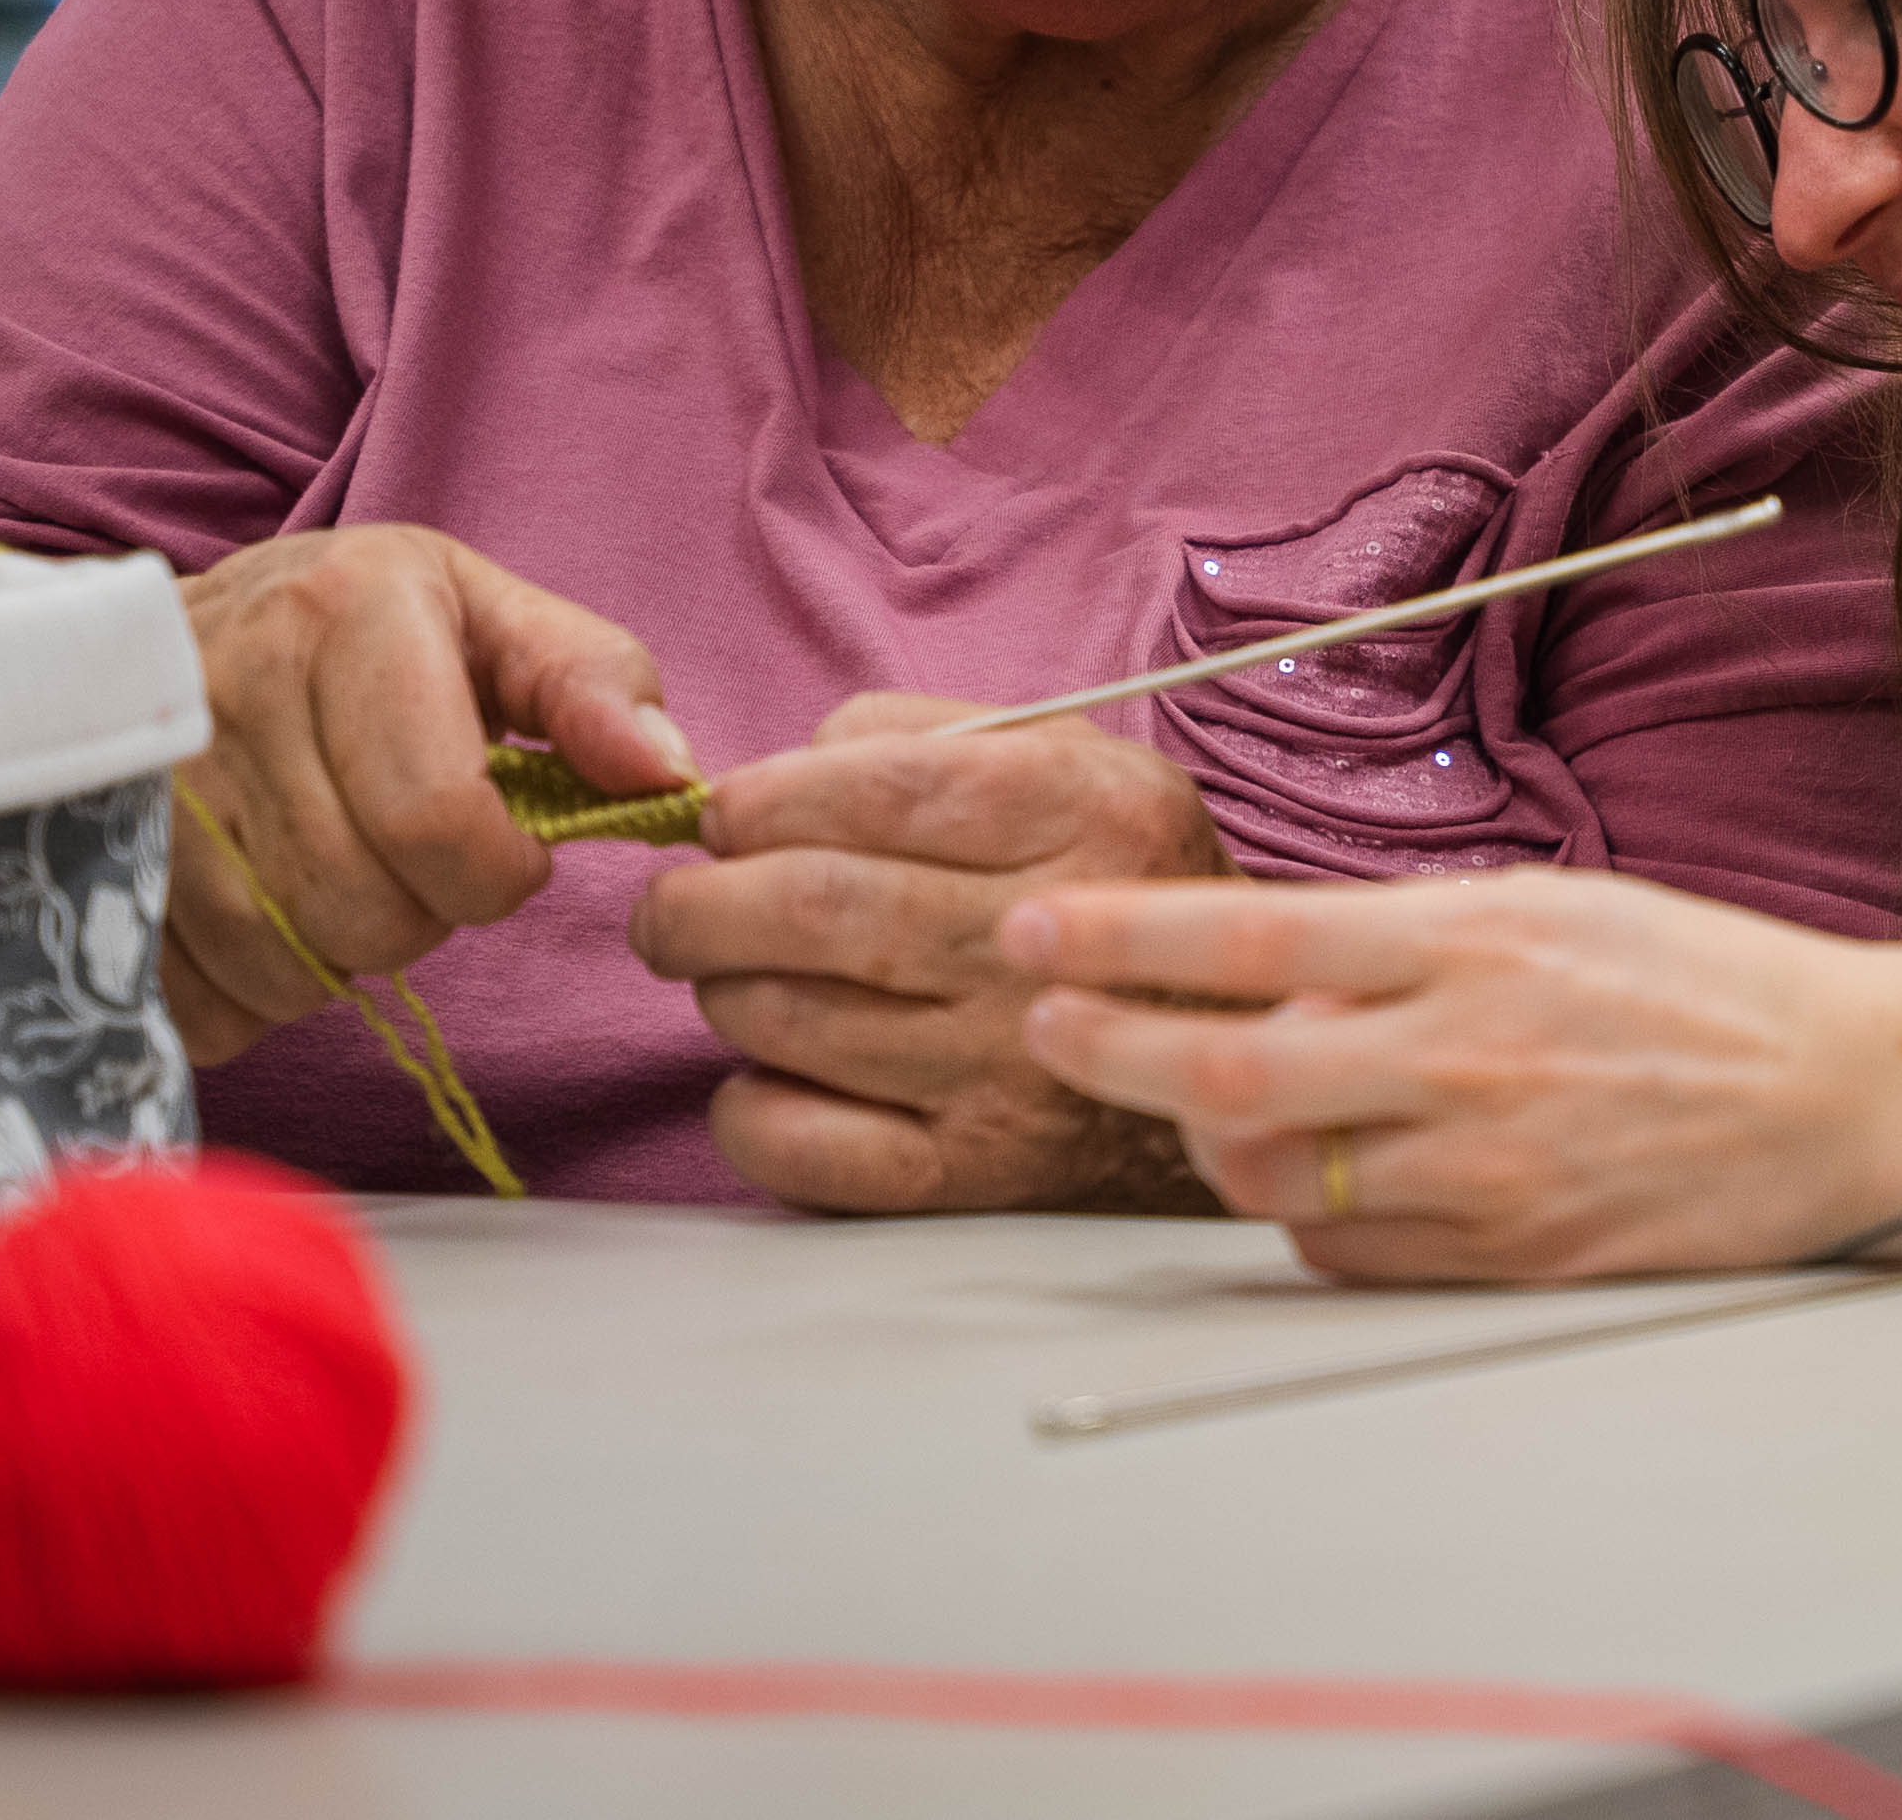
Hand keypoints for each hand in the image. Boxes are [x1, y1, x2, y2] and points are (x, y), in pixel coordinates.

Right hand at [164, 526, 690, 1065]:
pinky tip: (261, 907)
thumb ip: (593, 685)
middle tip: (408, 858)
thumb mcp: (487, 616)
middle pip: (363, 910)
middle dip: (419, 913)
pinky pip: (199, 1002)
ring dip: (335, 954)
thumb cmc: (361, 633)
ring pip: (281, 966)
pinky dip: (249, 991)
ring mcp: (139, 783)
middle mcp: (225, 688)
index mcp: (342, 612)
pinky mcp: (85, 864)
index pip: (438, 820)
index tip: (504, 849)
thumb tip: (665, 777)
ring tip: (333, 869)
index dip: (497, 871)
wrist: (171, 632)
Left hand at [632, 699, 1233, 1213]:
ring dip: (722, 988)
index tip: (725, 814)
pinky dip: (744, 1106)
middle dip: (703, 900)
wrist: (1221, 1040)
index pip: (884, 787)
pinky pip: (801, 1145)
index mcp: (1086, 813)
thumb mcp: (1072, 761)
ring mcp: (1010, 1067)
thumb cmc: (1108, 883)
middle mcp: (1051, 943)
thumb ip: (926, 733)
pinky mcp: (972, 1169)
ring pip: (789, 1017)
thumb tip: (778, 773)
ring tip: (736, 972)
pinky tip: (768, 1070)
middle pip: (818, 906)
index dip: (769, 797)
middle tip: (680, 904)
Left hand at [1000, 867, 1892, 1281]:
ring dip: (1201, 1135)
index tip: (1036, 928)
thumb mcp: (1547, 907)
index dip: (1119, 936)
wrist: (1846, 1096)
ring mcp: (1480, 1168)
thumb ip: (1403, 937)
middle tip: (1042, 1022)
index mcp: (1470, 942)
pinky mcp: (1506, 1256)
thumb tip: (1266, 962)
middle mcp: (1460, 1055)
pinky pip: (1343, 1253)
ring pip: (1267, 1173)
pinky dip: (1300, 1215)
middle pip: (1222, 1067)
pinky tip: (1312, 1172)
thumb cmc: (1696, 983)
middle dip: (1106, 1043)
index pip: (1247, 936)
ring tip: (1188, 1097)